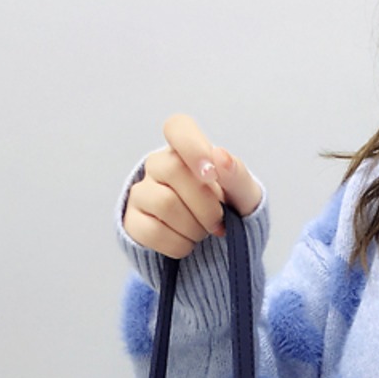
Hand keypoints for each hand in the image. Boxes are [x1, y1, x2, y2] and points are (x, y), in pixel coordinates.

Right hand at [123, 113, 262, 258]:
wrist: (216, 249)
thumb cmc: (230, 213)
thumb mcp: (244, 197)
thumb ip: (237, 176)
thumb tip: (221, 156)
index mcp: (187, 152)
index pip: (177, 127)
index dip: (193, 147)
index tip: (211, 175)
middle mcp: (159, 166)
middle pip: (173, 170)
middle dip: (205, 205)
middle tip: (218, 222)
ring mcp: (142, 193)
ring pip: (164, 203)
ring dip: (195, 228)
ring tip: (202, 232)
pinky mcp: (133, 222)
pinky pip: (153, 232)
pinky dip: (180, 245)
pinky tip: (187, 243)